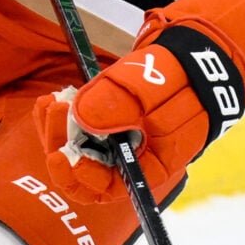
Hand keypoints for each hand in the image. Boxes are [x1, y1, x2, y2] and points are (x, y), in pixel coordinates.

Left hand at [36, 26, 244, 202]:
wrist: (194, 55)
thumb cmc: (183, 76)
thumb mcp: (155, 87)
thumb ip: (121, 103)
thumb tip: (80, 117)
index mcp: (149, 166)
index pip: (108, 189)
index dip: (80, 176)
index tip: (63, 153)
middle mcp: (129, 160)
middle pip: (83, 171)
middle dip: (61, 144)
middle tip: (54, 110)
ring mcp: (116, 142)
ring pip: (75, 150)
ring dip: (56, 130)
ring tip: (50, 101)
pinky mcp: (107, 123)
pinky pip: (76, 131)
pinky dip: (61, 118)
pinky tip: (52, 100)